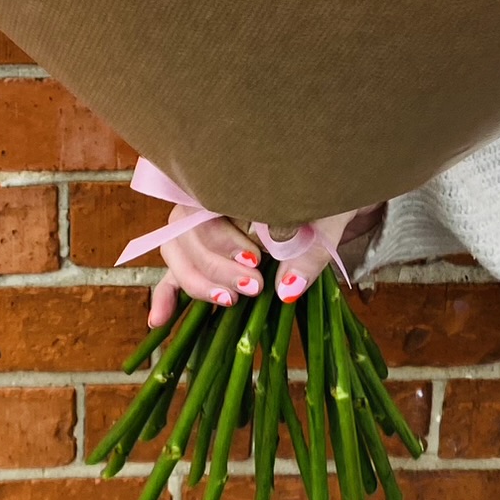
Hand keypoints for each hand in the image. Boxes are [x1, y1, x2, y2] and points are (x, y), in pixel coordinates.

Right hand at [146, 204, 388, 324]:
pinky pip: (177, 268)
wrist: (339, 184)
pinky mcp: (211, 249)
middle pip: (185, 232)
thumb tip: (286, 290)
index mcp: (234, 177)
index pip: (203, 206)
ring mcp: (207, 224)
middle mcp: (211, 196)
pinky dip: (167, 294)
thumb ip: (308, 249)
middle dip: (215, 266)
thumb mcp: (329, 216)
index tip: (256, 260)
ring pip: (178, 251)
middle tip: (254, 286)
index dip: (221, 238)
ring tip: (230, 301)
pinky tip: (159, 321)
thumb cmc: (331, 191)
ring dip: (197, 281)